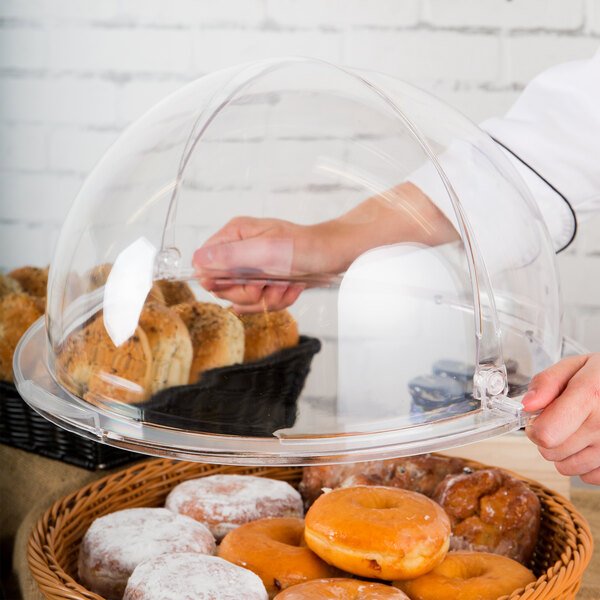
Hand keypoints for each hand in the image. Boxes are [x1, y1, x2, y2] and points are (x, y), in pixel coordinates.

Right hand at [192, 183, 457, 311]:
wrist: (337, 255)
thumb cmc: (307, 248)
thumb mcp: (267, 252)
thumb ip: (231, 257)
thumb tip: (198, 262)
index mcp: (234, 235)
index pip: (206, 267)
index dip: (223, 283)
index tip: (249, 281)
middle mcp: (240, 249)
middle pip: (224, 287)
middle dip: (251, 293)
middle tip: (272, 283)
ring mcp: (254, 266)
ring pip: (244, 298)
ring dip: (268, 298)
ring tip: (287, 284)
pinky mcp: (266, 279)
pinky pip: (261, 302)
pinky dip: (279, 300)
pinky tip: (292, 288)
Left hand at [523, 354, 599, 484]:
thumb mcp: (577, 366)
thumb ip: (547, 382)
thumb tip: (527, 405)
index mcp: (590, 396)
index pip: (546, 433)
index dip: (534, 427)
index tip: (538, 419)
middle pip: (551, 452)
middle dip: (548, 438)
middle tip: (561, 422)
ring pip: (567, 467)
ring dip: (565, 452)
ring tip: (578, 431)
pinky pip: (588, 477)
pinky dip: (585, 464)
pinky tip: (592, 443)